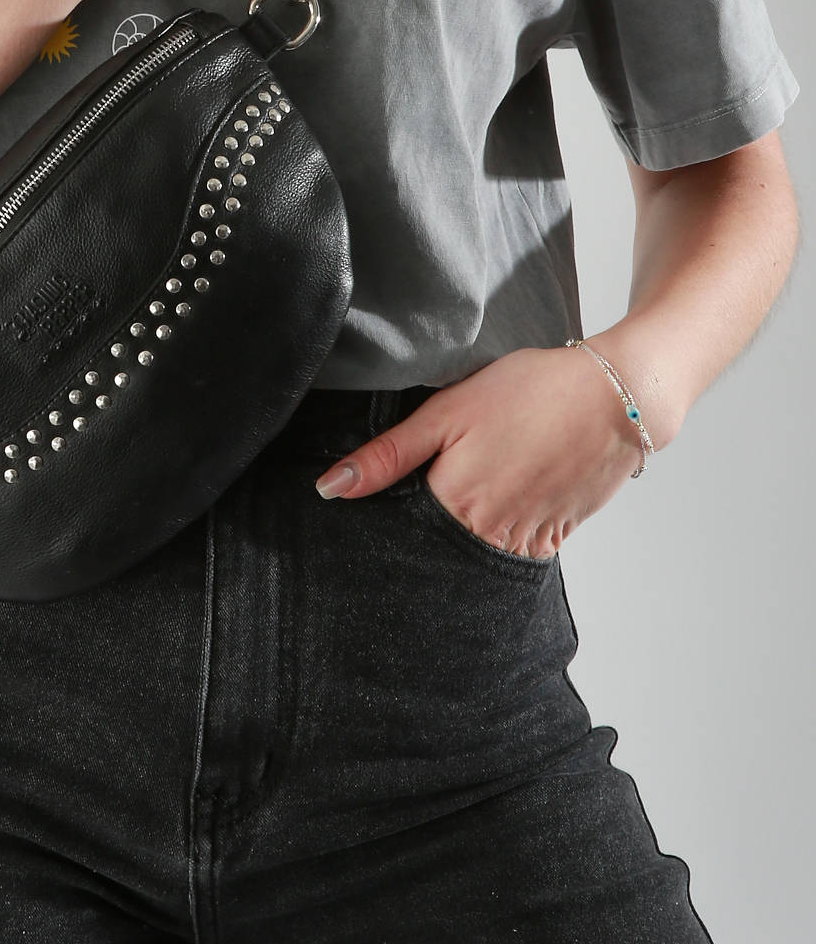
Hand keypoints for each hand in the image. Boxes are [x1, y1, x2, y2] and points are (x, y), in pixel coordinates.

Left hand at [312, 346, 649, 558]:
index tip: (391, 501)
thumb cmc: (530, 392)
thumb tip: (330, 490)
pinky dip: (507, 528)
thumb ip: (387, 455)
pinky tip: (511, 490)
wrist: (615, 395)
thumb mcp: (446, 412)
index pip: (403, 532)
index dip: (391, 517)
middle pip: (441, 548)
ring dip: (470, 532)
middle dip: (430, 531)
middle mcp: (491, 533)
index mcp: (454, 503)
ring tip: (482, 483)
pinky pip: (519, 548)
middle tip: (449, 480)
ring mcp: (528, 538)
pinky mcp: (557, 535)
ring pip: (479, 552)